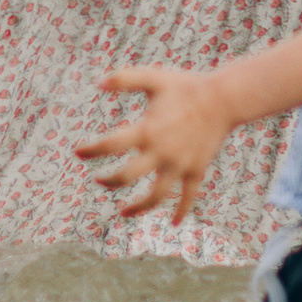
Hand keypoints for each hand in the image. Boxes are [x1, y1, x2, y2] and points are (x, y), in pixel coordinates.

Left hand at [76, 61, 231, 220]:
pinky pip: (189, 197)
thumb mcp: (154, 77)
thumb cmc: (186, 86)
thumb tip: (97, 84)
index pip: (110, 145)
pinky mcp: (197, 170)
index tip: (78, 153)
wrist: (223, 99)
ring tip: (123, 213)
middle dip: (109, 181)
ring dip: (138, 207)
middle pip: (127, 176)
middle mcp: (162, 152)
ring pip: (157, 195)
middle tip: (99, 181)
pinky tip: (173, 223)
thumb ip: (125, 78)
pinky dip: (182, 212)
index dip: (91, 150)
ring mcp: (180, 165)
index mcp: (147, 130)